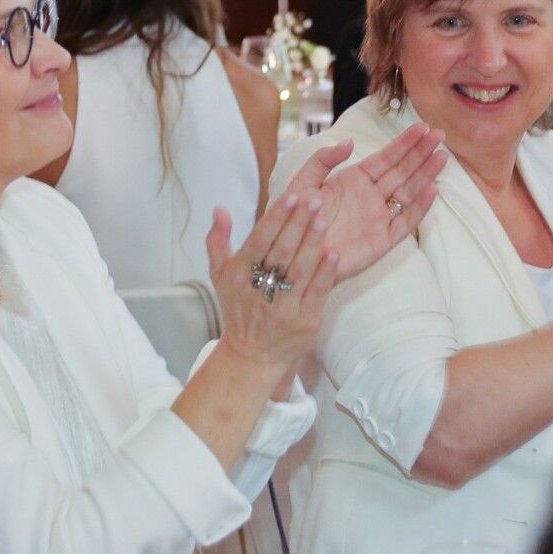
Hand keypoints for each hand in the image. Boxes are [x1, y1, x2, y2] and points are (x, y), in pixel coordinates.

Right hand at [205, 195, 338, 368]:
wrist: (252, 357)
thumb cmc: (238, 309)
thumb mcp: (220, 276)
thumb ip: (218, 241)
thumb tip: (220, 209)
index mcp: (240, 276)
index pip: (259, 241)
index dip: (275, 218)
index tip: (290, 196)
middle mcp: (259, 291)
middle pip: (281, 252)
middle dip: (298, 223)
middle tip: (313, 199)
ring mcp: (283, 308)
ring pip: (300, 270)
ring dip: (312, 243)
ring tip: (323, 219)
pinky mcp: (304, 322)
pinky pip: (316, 293)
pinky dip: (325, 272)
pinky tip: (334, 253)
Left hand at [276, 123, 447, 280]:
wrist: (295, 252)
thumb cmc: (297, 218)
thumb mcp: (303, 182)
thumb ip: (323, 159)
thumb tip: (349, 142)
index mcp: (355, 180)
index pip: (386, 158)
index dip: (405, 143)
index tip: (423, 127)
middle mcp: (371, 196)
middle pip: (403, 171)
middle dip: (421, 153)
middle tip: (440, 135)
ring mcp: (379, 217)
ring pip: (409, 192)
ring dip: (426, 175)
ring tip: (442, 157)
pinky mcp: (382, 240)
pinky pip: (405, 222)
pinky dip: (419, 208)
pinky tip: (432, 191)